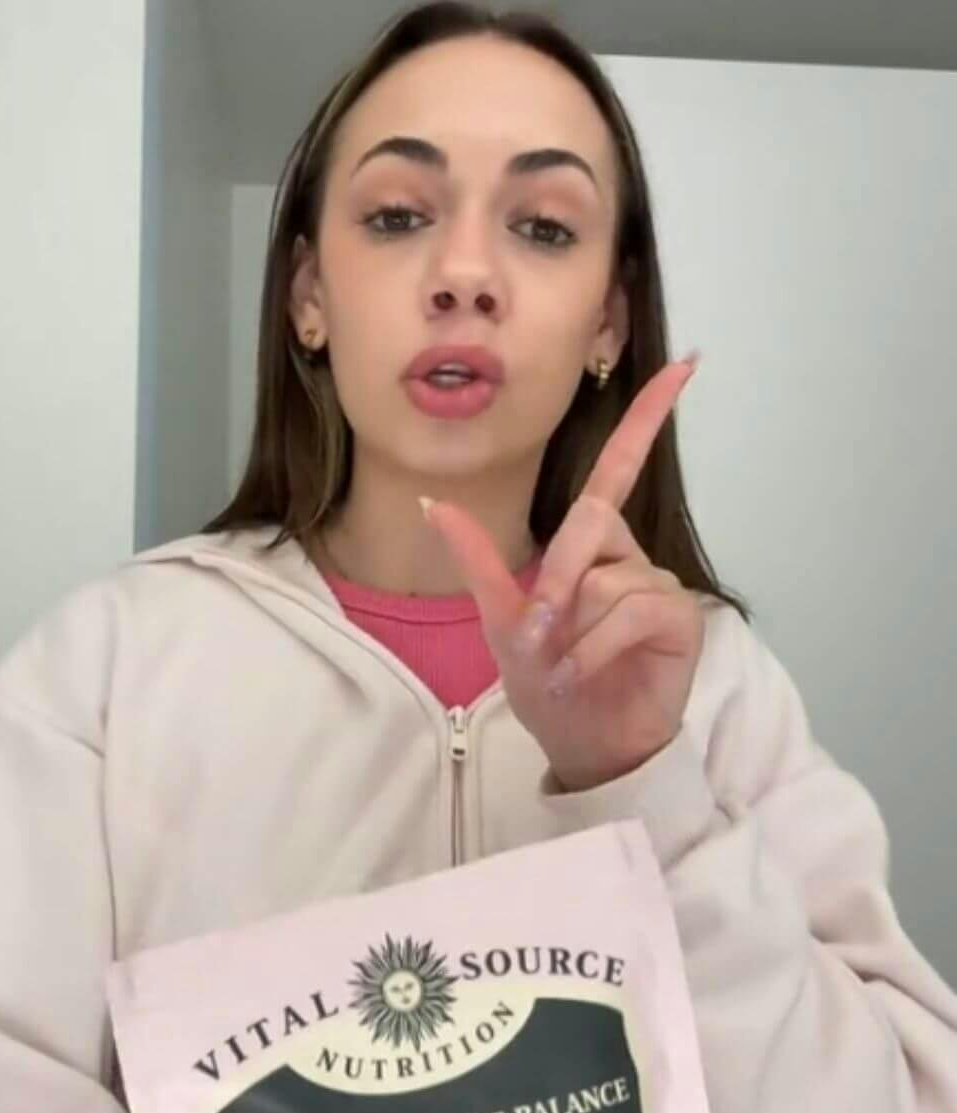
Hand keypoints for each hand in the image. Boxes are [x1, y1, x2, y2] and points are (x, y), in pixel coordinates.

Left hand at [423, 355, 704, 791]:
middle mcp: (628, 555)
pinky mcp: (679, 617)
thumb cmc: (548, 683)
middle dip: (556, 580)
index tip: (687, 362)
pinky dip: (595, 646)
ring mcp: (657, 584)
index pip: (615, 471)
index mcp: (590, 546)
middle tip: (537, 637)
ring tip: (566, 668)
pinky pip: (632, 609)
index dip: (646, 417)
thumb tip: (430, 498)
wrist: (584, 744)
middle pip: (590, 522)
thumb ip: (476, 559)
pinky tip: (584, 673)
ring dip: (572, 632)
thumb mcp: (501, 621)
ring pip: (606, 578)